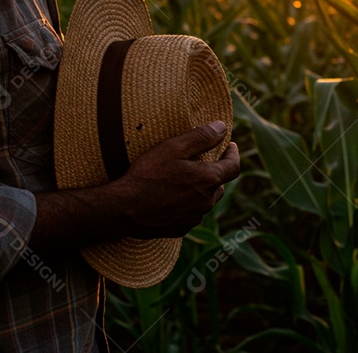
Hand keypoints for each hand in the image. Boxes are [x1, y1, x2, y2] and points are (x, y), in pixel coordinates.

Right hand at [109, 121, 239, 238]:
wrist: (124, 209)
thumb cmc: (148, 175)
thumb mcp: (173, 148)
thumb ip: (201, 137)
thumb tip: (222, 127)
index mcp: (208, 180)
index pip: (233, 167)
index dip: (233, 154)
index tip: (230, 145)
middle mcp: (206, 202)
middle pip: (220, 185)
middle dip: (215, 172)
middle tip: (203, 161)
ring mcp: (194, 218)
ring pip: (206, 201)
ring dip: (202, 189)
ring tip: (186, 179)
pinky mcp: (181, 229)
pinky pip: (192, 214)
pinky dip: (188, 204)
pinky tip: (172, 197)